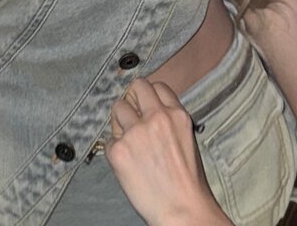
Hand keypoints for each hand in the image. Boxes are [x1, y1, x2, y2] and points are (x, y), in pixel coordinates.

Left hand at [105, 78, 231, 225]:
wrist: (183, 210)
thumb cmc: (187, 181)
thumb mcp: (186, 138)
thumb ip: (169, 119)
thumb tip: (149, 109)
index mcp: (177, 114)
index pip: (156, 86)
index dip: (149, 96)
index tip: (145, 106)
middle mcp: (156, 117)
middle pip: (136, 86)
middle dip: (132, 100)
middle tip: (132, 117)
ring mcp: (136, 132)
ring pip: (117, 108)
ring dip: (120, 122)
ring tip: (129, 142)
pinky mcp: (119, 150)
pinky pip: (109, 140)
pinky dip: (116, 150)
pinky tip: (128, 163)